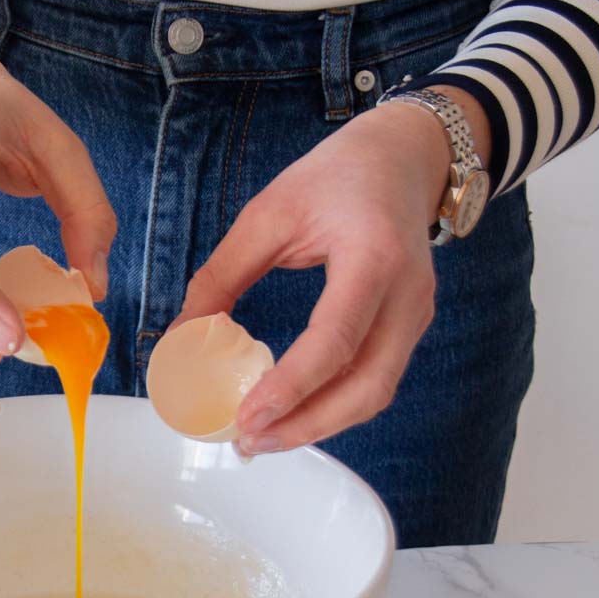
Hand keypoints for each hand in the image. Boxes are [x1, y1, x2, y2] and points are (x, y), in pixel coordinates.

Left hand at [177, 90, 490, 452]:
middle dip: (308, 424)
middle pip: (368, 385)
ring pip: (376, 392)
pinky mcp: (411, 325)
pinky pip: (377, 379)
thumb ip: (224, 274)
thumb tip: (182, 333)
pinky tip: (294, 412)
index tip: (248, 416)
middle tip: (249, 441)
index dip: (293, 386)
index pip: (336, 339)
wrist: (404, 156)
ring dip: (321, 424)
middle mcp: (406, 293)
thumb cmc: (336, 176)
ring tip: (264, 437)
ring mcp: (416, 314)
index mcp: (372, 256)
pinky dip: (336, 404)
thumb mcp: (269, 213)